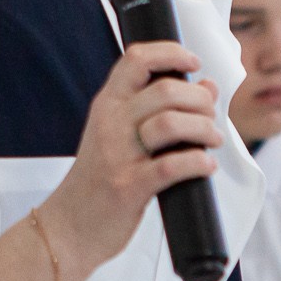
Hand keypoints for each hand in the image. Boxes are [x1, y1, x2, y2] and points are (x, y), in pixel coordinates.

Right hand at [40, 42, 220, 280]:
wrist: (68, 227)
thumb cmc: (99, 179)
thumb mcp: (117, 135)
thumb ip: (155, 109)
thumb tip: (207, 86)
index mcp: (107, 104)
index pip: (136, 59)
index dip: (171, 53)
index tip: (194, 63)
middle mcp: (110, 123)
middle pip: (165, 90)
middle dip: (200, 100)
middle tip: (210, 116)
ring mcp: (117, 155)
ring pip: (170, 123)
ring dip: (203, 129)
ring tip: (212, 140)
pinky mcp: (128, 187)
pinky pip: (171, 166)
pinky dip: (198, 163)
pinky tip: (206, 165)